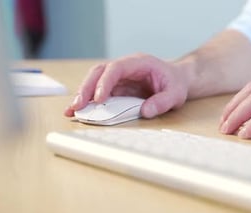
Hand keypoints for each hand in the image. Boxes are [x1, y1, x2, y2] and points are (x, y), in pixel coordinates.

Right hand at [64, 54, 189, 117]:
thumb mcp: (176, 94)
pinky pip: (99, 92)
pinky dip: (89, 101)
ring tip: (72, 111)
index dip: (105, 82)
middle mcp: (125, 67)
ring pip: (95, 81)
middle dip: (86, 88)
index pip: (116, 68)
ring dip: (83, 95)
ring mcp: (119, 77)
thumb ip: (163, 102)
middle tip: (77, 106)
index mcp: (138, 63)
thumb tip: (146, 111)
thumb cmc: (176, 83)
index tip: (99, 98)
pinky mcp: (116, 87)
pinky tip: (80, 111)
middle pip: (99, 72)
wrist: (177, 80)